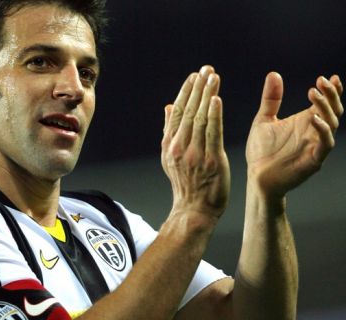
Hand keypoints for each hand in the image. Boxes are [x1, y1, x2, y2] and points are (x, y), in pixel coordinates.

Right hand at [161, 66, 229, 219]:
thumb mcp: (170, 157)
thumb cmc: (185, 182)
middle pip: (188, 111)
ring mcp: (194, 154)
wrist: (194, 209)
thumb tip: (169, 106)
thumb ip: (170, 130)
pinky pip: (212, 133)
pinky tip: (216, 99)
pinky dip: (214, 115)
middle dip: (198, 88)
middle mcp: (179, 147)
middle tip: (206, 69)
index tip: (194, 75)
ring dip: (207, 95)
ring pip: (200, 118)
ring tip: (213, 77)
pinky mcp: (211, 160)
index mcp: (169, 145)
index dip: (186, 92)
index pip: (177, 112)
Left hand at [246, 72, 343, 197]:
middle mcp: (314, 132)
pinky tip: (313, 118)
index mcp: (305, 122)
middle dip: (330, 95)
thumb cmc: (261, 151)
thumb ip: (271, 99)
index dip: (331, 90)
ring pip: (332, 124)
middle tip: (321, 81)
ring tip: (313, 93)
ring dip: (325, 107)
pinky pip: (325, 144)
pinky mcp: (314, 160)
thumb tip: (274, 74)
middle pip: (333, 110)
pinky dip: (323, 130)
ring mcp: (316, 145)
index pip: (324, 103)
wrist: (256, 177)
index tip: (330, 77)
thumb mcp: (264, 120)